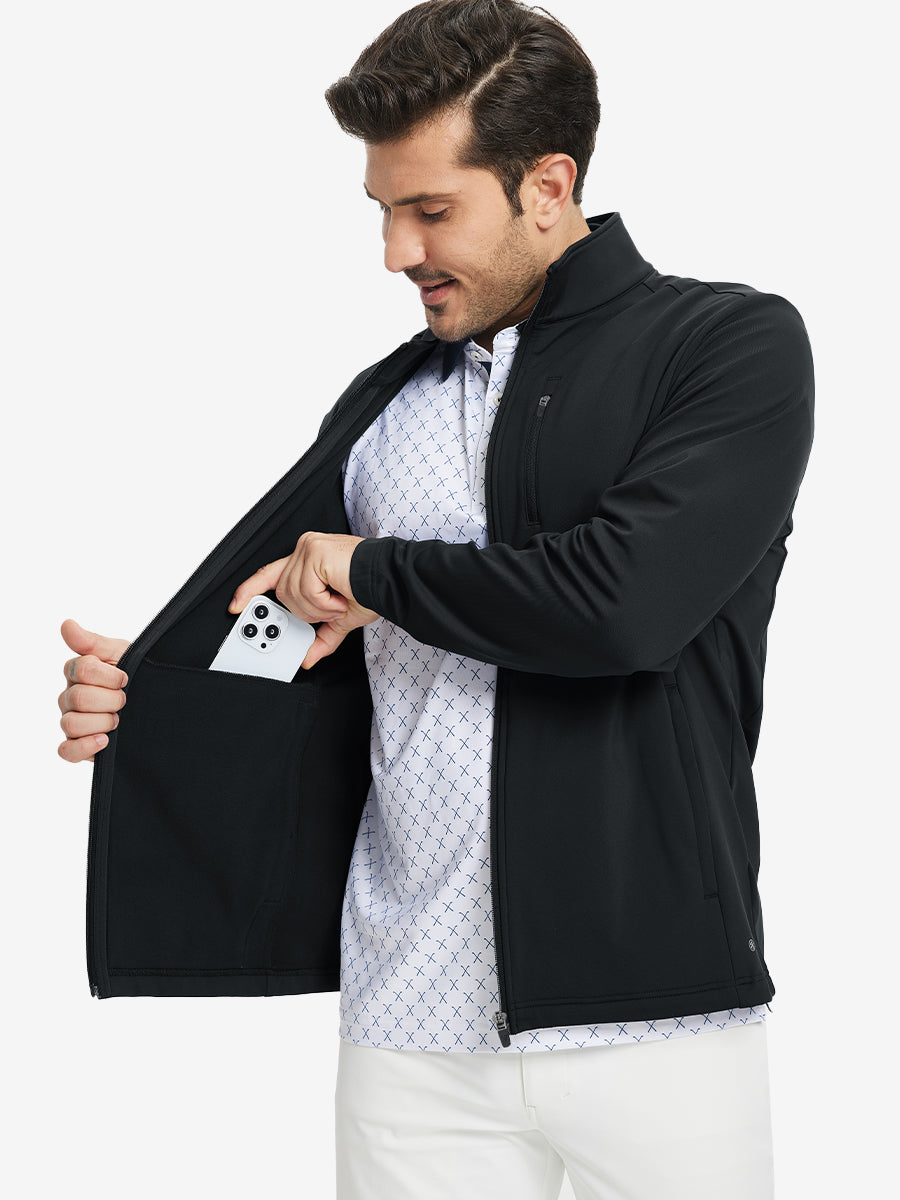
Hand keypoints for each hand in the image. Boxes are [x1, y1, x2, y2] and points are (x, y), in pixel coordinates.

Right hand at [58, 619, 130, 762]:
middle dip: (109, 700)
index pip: (81, 669)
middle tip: (125, 700)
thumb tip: (66, 624)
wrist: (154, 703)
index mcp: (77, 672)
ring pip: (71, 724)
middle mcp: (69, 696)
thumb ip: (92, 642)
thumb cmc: (135, 674)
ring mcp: (71, 721)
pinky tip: (104, 740)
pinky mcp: (77, 745)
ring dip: (101, 722)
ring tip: (118, 720)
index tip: (125, 678)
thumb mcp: (120, 654)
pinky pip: (66, 751)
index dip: (108, 675)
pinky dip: (84, 746)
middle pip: (78, 698)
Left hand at [229, 531, 379, 669]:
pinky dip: (324, 601)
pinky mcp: (314, 552)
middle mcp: (304, 551)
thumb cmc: (371, 590)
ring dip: (318, 608)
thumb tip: (307, 658)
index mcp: (307, 562)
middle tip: (329, 610)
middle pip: (282, 593)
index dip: (249, 591)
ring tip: (339, 601)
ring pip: (292, 594)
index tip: (235, 606)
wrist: (391, 580)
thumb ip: (321, 637)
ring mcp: (308, 549)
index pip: (268, 574)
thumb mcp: (340, 619)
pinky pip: (305, 589)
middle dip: (305, 611)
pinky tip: (339, 596)